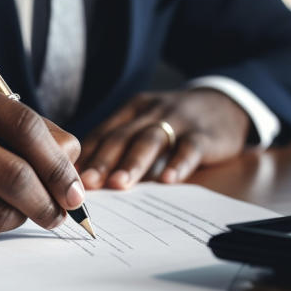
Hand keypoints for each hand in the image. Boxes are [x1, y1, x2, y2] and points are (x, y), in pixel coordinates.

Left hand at [76, 89, 250, 188]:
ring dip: (133, 163)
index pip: (103, 134)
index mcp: (131, 111)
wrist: (224, 105)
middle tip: (85, 183)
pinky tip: (167, 181)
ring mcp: (178, 121)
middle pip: (122, 136)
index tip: (66, 179)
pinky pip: (189, 148)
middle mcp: (150, 112)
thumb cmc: (174, 125)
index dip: (85, 156)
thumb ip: (122, 149)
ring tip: (118, 184)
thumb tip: (86, 185)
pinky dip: (178, 164)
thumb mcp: (146, 127)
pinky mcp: (205, 134)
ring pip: (151, 140)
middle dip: (102, 161)